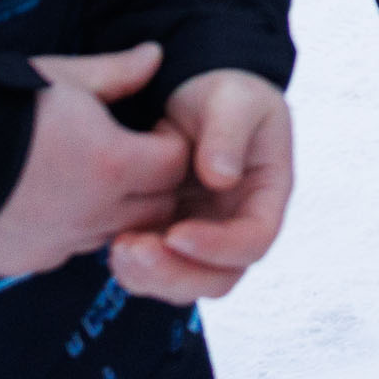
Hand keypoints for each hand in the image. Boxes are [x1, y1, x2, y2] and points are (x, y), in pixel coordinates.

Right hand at [0, 42, 189, 275]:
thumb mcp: (61, 75)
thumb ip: (117, 72)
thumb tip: (156, 55)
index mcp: (113, 164)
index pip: (175, 165)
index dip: (168, 145)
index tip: (150, 131)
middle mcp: (94, 213)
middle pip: (155, 210)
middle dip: (152, 184)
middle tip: (131, 158)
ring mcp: (59, 244)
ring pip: (112, 234)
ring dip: (112, 210)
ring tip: (83, 177)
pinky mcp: (27, 262)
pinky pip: (67, 250)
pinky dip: (70, 230)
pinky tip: (45, 201)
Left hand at [110, 69, 294, 303]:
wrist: (192, 95)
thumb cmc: (223, 96)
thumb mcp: (233, 100)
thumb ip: (229, 133)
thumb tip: (221, 177)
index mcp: (265, 197)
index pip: (254, 240)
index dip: (220, 247)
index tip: (178, 234)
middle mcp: (238, 227)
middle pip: (219, 278)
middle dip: (178, 274)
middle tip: (137, 251)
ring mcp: (204, 239)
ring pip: (185, 284)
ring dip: (152, 277)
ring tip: (119, 249)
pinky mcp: (170, 240)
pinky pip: (156, 272)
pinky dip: (134, 270)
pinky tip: (113, 245)